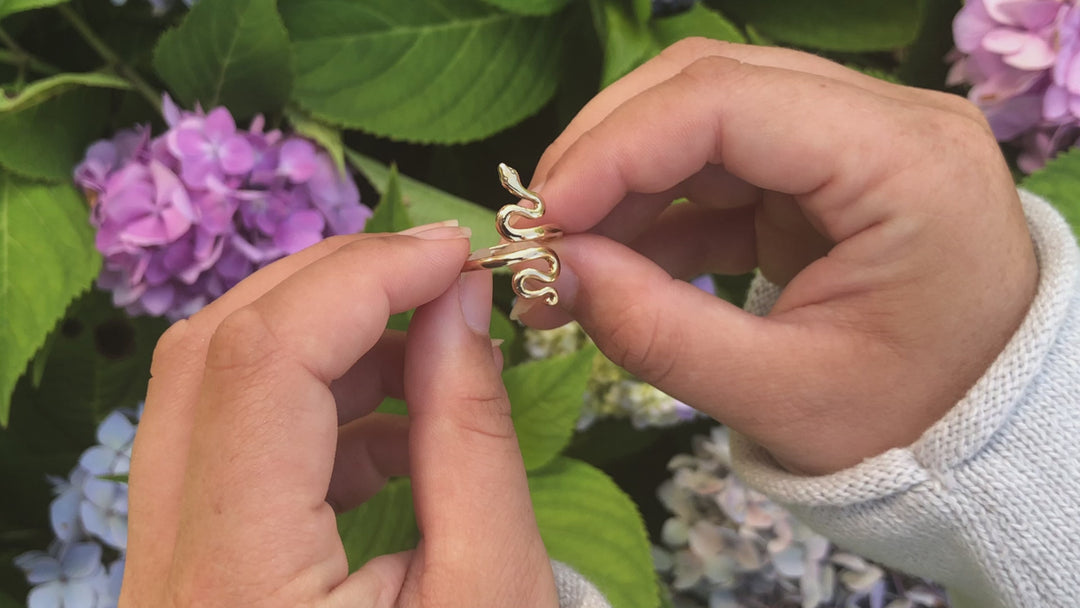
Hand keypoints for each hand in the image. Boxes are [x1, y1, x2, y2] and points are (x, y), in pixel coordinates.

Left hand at [120, 225, 557, 606]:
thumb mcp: (493, 588)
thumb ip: (470, 434)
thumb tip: (458, 303)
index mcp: (235, 582)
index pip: (264, 363)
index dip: (363, 277)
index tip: (459, 254)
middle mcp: (165, 563)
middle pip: (210, 352)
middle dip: (331, 285)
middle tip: (438, 274)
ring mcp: (162, 564)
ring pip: (208, 386)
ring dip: (320, 336)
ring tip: (430, 342)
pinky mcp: (189, 566)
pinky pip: (230, 442)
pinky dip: (312, 403)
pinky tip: (394, 422)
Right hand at [520, 39, 1038, 474]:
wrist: (988, 435)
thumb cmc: (911, 423)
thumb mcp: (781, 397)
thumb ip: (657, 331)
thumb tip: (552, 269)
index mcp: (903, 163)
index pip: (729, 102)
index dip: (615, 149)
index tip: (538, 218)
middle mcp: (884, 122)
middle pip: (708, 85)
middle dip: (605, 154)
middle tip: (535, 234)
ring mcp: (853, 140)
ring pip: (703, 119)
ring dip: (620, 185)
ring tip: (560, 265)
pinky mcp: (824, 173)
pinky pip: (720, 168)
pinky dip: (656, 211)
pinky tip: (610, 268)